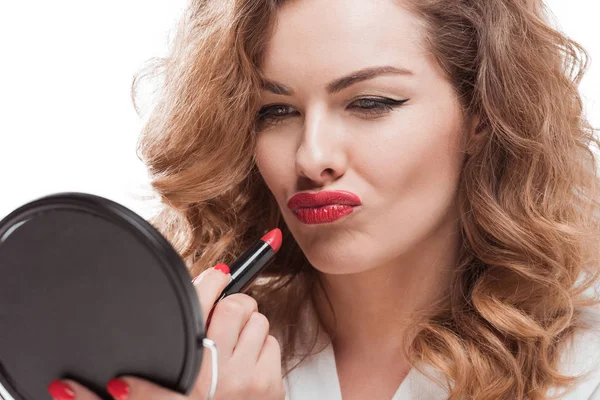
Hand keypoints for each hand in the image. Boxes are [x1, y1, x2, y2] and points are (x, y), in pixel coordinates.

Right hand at [47, 264, 285, 399]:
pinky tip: (245, 363)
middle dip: (232, 306)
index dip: (206, 286)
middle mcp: (218, 377)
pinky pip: (272, 343)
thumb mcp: (152, 399)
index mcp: (184, 377)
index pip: (195, 310)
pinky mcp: (270, 385)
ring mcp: (249, 380)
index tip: (216, 274)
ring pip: (259, 321)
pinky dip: (261, 348)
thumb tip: (65, 388)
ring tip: (231, 347)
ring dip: (247, 329)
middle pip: (237, 306)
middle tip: (222, 316)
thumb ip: (117, 393)